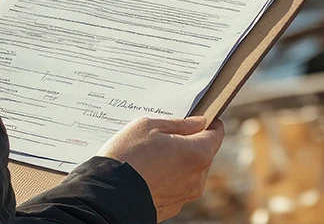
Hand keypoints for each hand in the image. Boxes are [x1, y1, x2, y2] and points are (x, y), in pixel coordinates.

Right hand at [98, 116, 224, 220]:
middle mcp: (198, 178)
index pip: (216, 133)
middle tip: (165, 135)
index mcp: (198, 153)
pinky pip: (175, 187)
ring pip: (189, 171)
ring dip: (177, 162)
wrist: (108, 195)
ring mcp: (185, 195)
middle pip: (202, 153)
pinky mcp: (172, 207)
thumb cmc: (128, 155)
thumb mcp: (149, 126)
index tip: (198, 116)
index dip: (208, 122)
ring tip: (151, 155)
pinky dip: (167, 178)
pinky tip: (148, 172)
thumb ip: (179, 123)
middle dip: (189, 142)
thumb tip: (198, 123)